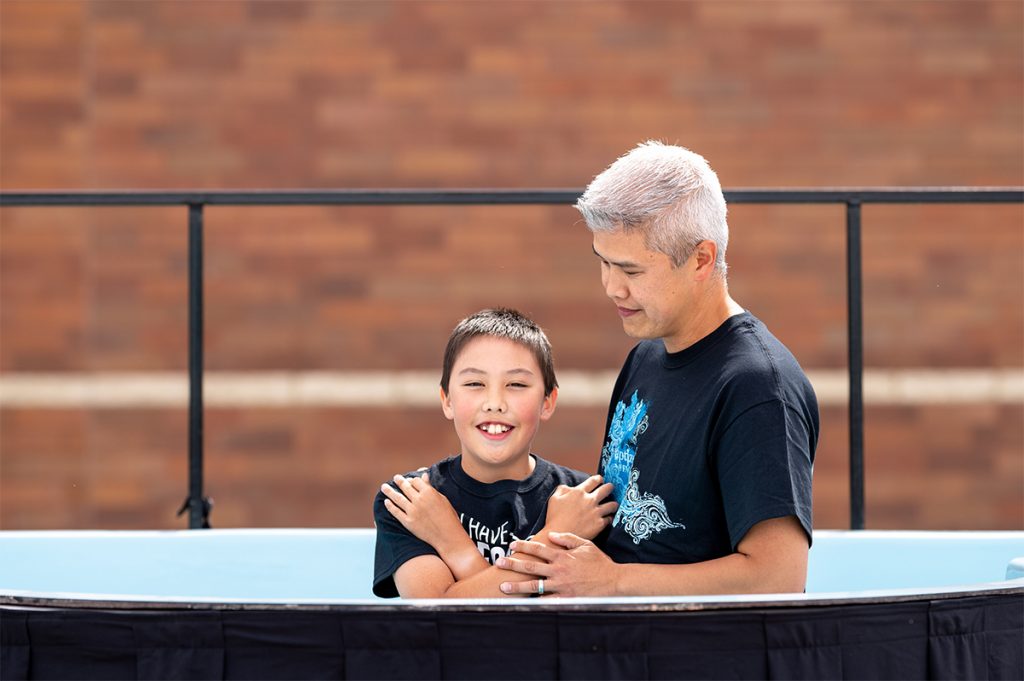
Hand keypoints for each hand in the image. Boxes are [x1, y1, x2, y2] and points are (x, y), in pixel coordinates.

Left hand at [381, 473, 463, 548]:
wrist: (447, 536)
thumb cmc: (448, 517)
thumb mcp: (442, 499)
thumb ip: (430, 487)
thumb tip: (424, 475)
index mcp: (429, 492)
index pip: (416, 481)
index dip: (412, 480)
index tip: (409, 480)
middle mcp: (419, 500)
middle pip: (405, 487)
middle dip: (399, 481)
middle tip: (395, 478)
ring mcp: (412, 511)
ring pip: (397, 498)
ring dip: (389, 491)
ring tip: (384, 487)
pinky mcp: (408, 522)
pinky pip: (396, 512)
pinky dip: (390, 506)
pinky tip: (386, 502)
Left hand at [496, 531, 618, 596]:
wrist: (613, 581)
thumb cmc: (600, 562)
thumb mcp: (585, 544)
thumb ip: (567, 538)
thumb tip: (551, 534)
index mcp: (562, 556)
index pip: (538, 548)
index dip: (523, 546)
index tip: (511, 544)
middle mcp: (559, 570)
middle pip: (531, 566)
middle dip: (513, 564)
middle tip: (499, 563)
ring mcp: (561, 586)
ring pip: (534, 586)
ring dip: (517, 586)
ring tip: (504, 587)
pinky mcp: (566, 598)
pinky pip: (547, 601)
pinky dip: (535, 602)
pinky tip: (524, 603)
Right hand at [544, 475, 617, 539]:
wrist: (559, 535)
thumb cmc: (555, 517)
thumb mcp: (554, 498)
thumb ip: (562, 489)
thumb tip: (569, 487)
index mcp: (579, 492)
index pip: (593, 480)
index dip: (598, 478)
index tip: (600, 479)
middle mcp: (590, 500)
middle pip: (606, 489)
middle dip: (610, 487)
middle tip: (610, 488)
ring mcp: (596, 512)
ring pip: (612, 504)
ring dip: (613, 503)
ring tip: (613, 504)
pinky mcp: (599, 524)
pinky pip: (609, 519)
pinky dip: (609, 517)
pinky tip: (608, 518)